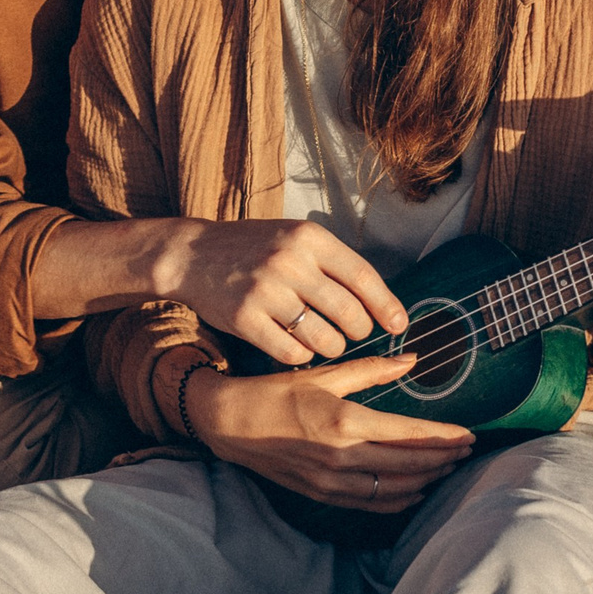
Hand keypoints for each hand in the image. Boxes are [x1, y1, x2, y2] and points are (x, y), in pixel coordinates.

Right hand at [154, 219, 409, 364]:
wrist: (192, 255)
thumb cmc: (253, 249)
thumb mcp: (293, 238)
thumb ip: (331, 263)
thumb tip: (381, 303)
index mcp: (308, 237)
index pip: (363, 276)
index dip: (387, 306)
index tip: (399, 326)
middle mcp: (289, 261)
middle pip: (349, 314)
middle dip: (360, 331)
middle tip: (354, 334)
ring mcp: (266, 291)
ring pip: (325, 339)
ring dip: (332, 348)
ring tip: (325, 341)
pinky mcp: (245, 319)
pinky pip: (293, 353)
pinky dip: (301, 356)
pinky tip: (295, 346)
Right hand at [188, 356, 474, 510]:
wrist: (230, 423)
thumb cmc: (276, 391)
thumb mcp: (324, 373)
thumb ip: (372, 369)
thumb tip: (412, 360)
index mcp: (345, 421)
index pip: (409, 434)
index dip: (444, 438)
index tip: (469, 435)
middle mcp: (342, 456)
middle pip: (409, 466)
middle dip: (443, 459)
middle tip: (466, 451)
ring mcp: (332, 481)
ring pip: (394, 490)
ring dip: (426, 481)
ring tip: (446, 468)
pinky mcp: (323, 494)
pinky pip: (371, 504)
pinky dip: (398, 500)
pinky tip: (414, 491)